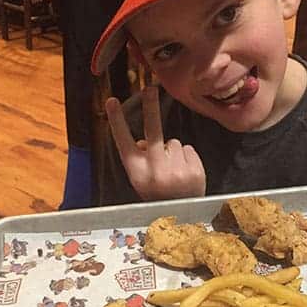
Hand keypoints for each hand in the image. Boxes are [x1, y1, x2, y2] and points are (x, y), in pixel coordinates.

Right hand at [106, 86, 205, 200]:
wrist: (182, 217)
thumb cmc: (158, 194)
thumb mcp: (141, 180)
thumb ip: (139, 159)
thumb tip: (144, 140)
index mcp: (137, 173)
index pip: (124, 142)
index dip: (117, 120)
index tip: (112, 101)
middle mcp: (155, 171)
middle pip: (153, 131)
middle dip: (150, 107)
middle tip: (150, 89)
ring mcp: (176, 171)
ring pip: (173, 142)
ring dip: (173, 151)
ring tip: (173, 171)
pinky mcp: (194, 170)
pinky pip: (187, 149)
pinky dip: (186, 157)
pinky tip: (184, 172)